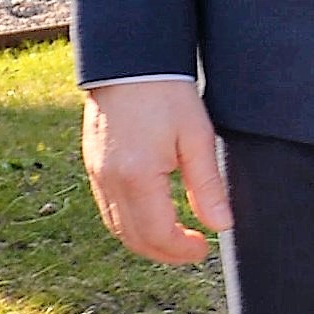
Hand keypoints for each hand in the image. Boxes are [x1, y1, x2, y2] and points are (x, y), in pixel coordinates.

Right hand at [81, 81, 232, 267]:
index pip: (158, 235)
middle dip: (164, 253)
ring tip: (175, 237)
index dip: (182, 251)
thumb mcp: (197, 138)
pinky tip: (152, 214)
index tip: (204, 248)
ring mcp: (96, 173)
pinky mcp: (93, 164)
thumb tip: (221, 226)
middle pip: (133, 239)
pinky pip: (107, 208)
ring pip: (116, 227)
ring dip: (145, 242)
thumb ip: (207, 187)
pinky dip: (129, 222)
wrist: (129, 59)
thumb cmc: (167, 93)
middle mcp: (110, 180)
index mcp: (137, 176)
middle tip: (192, 250)